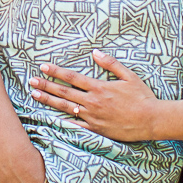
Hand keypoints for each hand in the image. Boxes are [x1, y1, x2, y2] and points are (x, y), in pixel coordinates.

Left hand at [29, 52, 165, 142]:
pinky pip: (75, 126)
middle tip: (31, 81)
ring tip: (35, 95)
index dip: (56, 72)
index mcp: (99, 87)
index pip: (72, 78)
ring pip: (65, 108)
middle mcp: (92, 102)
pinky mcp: (96, 130)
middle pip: (64, 92)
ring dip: (49, 101)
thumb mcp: (129, 76)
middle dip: (46, 85)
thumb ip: (111, 63)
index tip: (43, 67)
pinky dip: (62, 122)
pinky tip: (50, 118)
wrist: (151, 120)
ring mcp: (93, 118)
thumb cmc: (142, 97)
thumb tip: (95, 52)